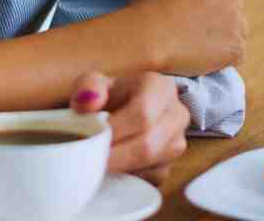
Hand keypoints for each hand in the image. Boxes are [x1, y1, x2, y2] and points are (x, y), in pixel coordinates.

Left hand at [68, 71, 189, 184]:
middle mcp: (176, 115)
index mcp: (160, 88)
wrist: (125, 108)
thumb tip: (87, 102)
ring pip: (149, 166)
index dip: (115, 131)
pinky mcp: (170, 166)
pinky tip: (110, 168)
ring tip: (95, 161)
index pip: (142, 114)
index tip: (90, 139)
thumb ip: (88, 87)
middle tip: (87, 158)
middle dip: (114, 156)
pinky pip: (148, 180)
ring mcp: (177, 143)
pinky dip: (126, 178)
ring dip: (119, 169)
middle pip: (147, 145)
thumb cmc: (110, 96)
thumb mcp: (94, 83)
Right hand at [129, 0, 247, 76]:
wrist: (148, 39)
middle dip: (220, 20)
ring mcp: (237, 20)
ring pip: (238, 32)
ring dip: (225, 40)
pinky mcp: (237, 46)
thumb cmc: (145, 10)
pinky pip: (237, 55)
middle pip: (234, 8)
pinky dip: (225, 60)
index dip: (208, 3)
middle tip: (199, 34)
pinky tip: (206, 62)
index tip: (195, 15)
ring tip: (201, 50)